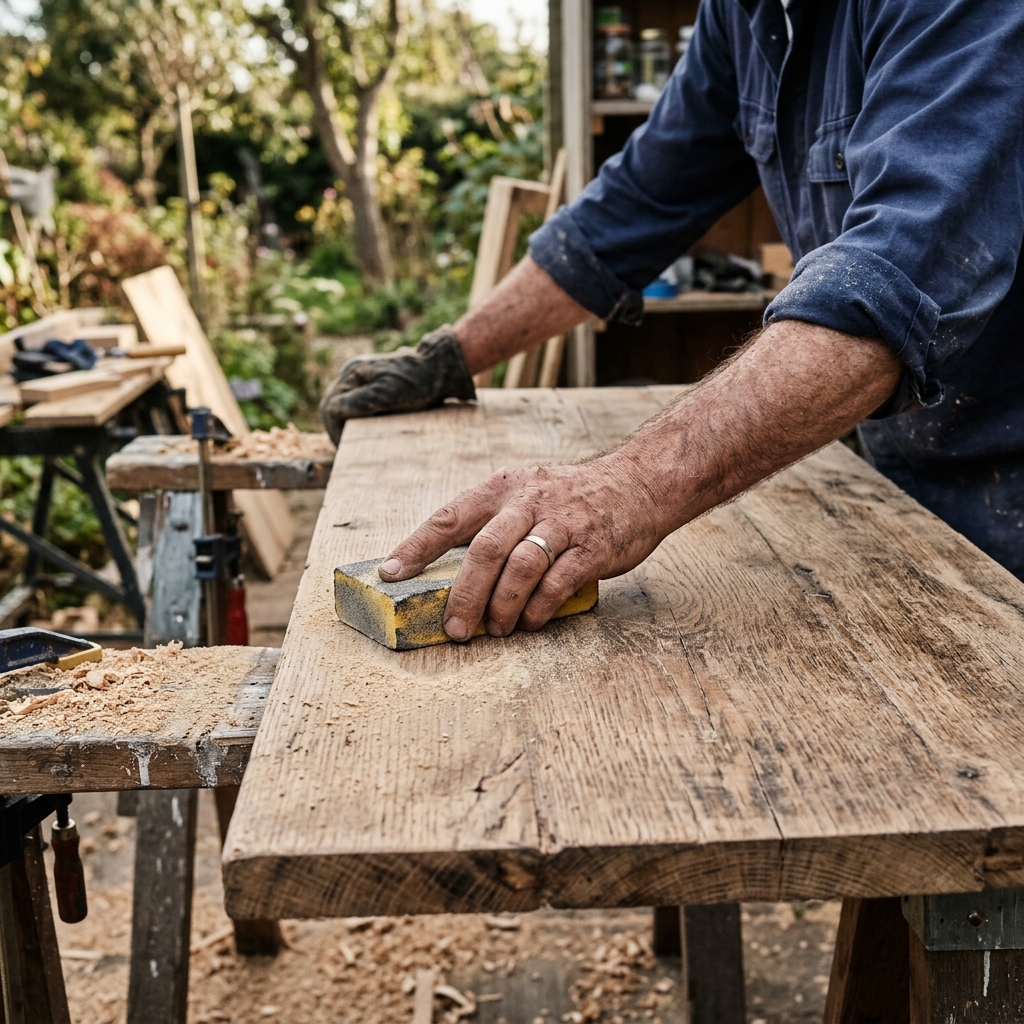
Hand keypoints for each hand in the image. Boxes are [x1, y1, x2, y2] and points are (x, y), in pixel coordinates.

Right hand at [319, 326, 475, 444]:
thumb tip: (332, 413)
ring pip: (343, 406)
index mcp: (352, 373)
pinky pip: (356, 403)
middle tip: (350, 449)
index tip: (346, 448)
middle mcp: (352, 372)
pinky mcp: (372, 382)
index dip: (335, 431)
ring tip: (358, 441)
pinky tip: (369, 429)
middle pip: (333, 406)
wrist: (441, 369)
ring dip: (348, 425)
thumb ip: (359, 402)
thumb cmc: (418, 383)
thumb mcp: (388, 394)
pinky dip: (358, 418)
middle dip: (339, 429)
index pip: (330, 408)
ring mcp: (361, 376)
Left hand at [378, 455, 669, 639]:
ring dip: (502, 606)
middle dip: (464, 595)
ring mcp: (562, 524)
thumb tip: (450, 572)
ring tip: (495, 630)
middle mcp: (529, 502)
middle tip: (454, 628)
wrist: (639, 483)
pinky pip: (558, 583)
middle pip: (484, 550)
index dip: (416, 547)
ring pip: (521, 568)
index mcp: (502, 488)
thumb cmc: (571, 498)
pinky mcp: (592, 548)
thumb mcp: (525, 493)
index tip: (389, 574)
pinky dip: (539, 608)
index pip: (449, 518)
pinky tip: (530, 621)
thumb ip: (492, 524)